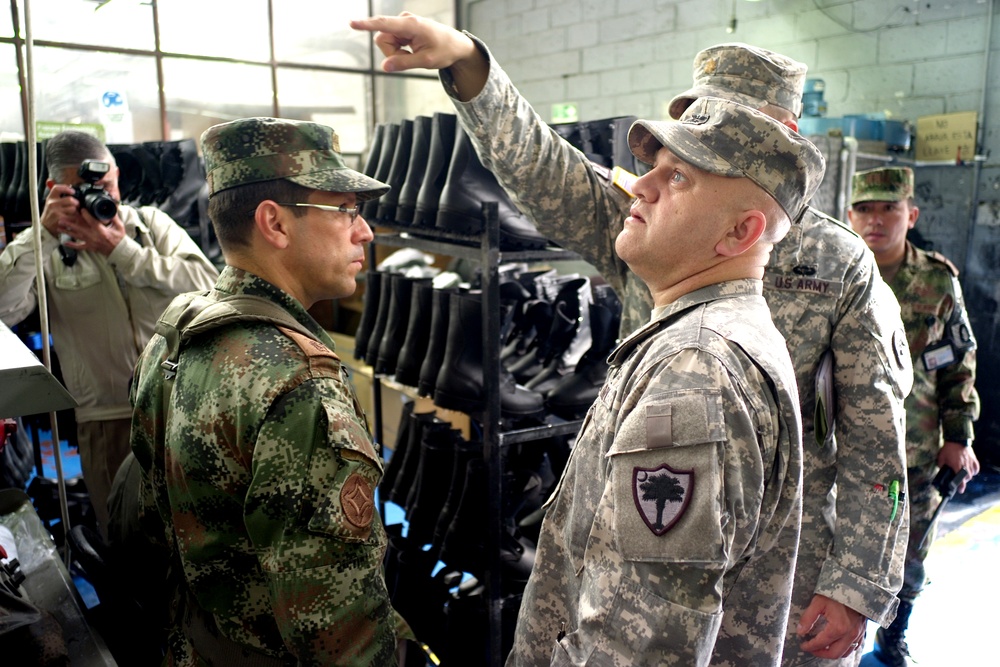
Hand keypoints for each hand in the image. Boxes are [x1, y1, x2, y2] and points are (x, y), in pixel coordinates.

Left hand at [42, 185, 123, 255]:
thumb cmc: (119, 238)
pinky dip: (72, 245)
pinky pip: (79, 246)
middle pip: (79, 228)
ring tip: (59, 227)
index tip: (80, 208)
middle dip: (69, 223)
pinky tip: (65, 242)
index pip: (91, 220)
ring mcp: (90, 242)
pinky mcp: (90, 247)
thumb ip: (114, 217)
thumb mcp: (119, 226)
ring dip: (67, 231)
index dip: (85, 214)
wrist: (120, 251)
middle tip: (61, 218)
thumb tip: (110, 208)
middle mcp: (93, 236)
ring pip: (77, 236)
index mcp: (101, 230)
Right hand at [350, 12, 486, 100]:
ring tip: (414, 54)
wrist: (456, 45)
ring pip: (386, 42)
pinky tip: (413, 50)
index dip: (366, 25)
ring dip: (397, 53)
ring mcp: (403, 23)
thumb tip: (384, 67)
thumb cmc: (444, 51)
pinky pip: (392, 42)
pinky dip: (400, 51)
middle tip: (410, 59)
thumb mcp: (426, 62)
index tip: (352, 23)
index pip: (384, 24)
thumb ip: (404, 64)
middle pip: (382, 39)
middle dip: (392, 54)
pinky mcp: (403, 28)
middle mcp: (405, 20)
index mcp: (412, 25)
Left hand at [796, 594, 865, 658]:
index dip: (810, 646)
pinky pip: (853, 647)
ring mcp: (858, 634)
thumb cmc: (836, 592)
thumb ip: (808, 618)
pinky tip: (835, 644)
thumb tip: (800, 631)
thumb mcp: (818, 602)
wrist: (856, 586)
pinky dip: (843, 649)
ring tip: (821, 648)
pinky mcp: (862, 632)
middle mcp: (850, 634)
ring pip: (845, 653)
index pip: (821, 643)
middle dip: (820, 653)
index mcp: (838, 627)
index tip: (803, 645)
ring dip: (832, 653)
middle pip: (834, 653)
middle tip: (810, 649)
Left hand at [938, 441, 979, 492]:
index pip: (960, 479)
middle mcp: (965, 465)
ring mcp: (970, 462)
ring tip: (964, 476)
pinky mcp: (974, 459)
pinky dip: (974, 471)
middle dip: (963, 481)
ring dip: (968, 477)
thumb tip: (941, 470)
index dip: (961, 486)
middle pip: (967, 478)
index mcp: (956, 466)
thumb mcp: (941, 458)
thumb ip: (941, 465)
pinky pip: (976, 468)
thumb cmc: (948, 449)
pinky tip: (971, 471)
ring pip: (972, 474)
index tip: (960, 491)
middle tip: (960, 482)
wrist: (956, 440)